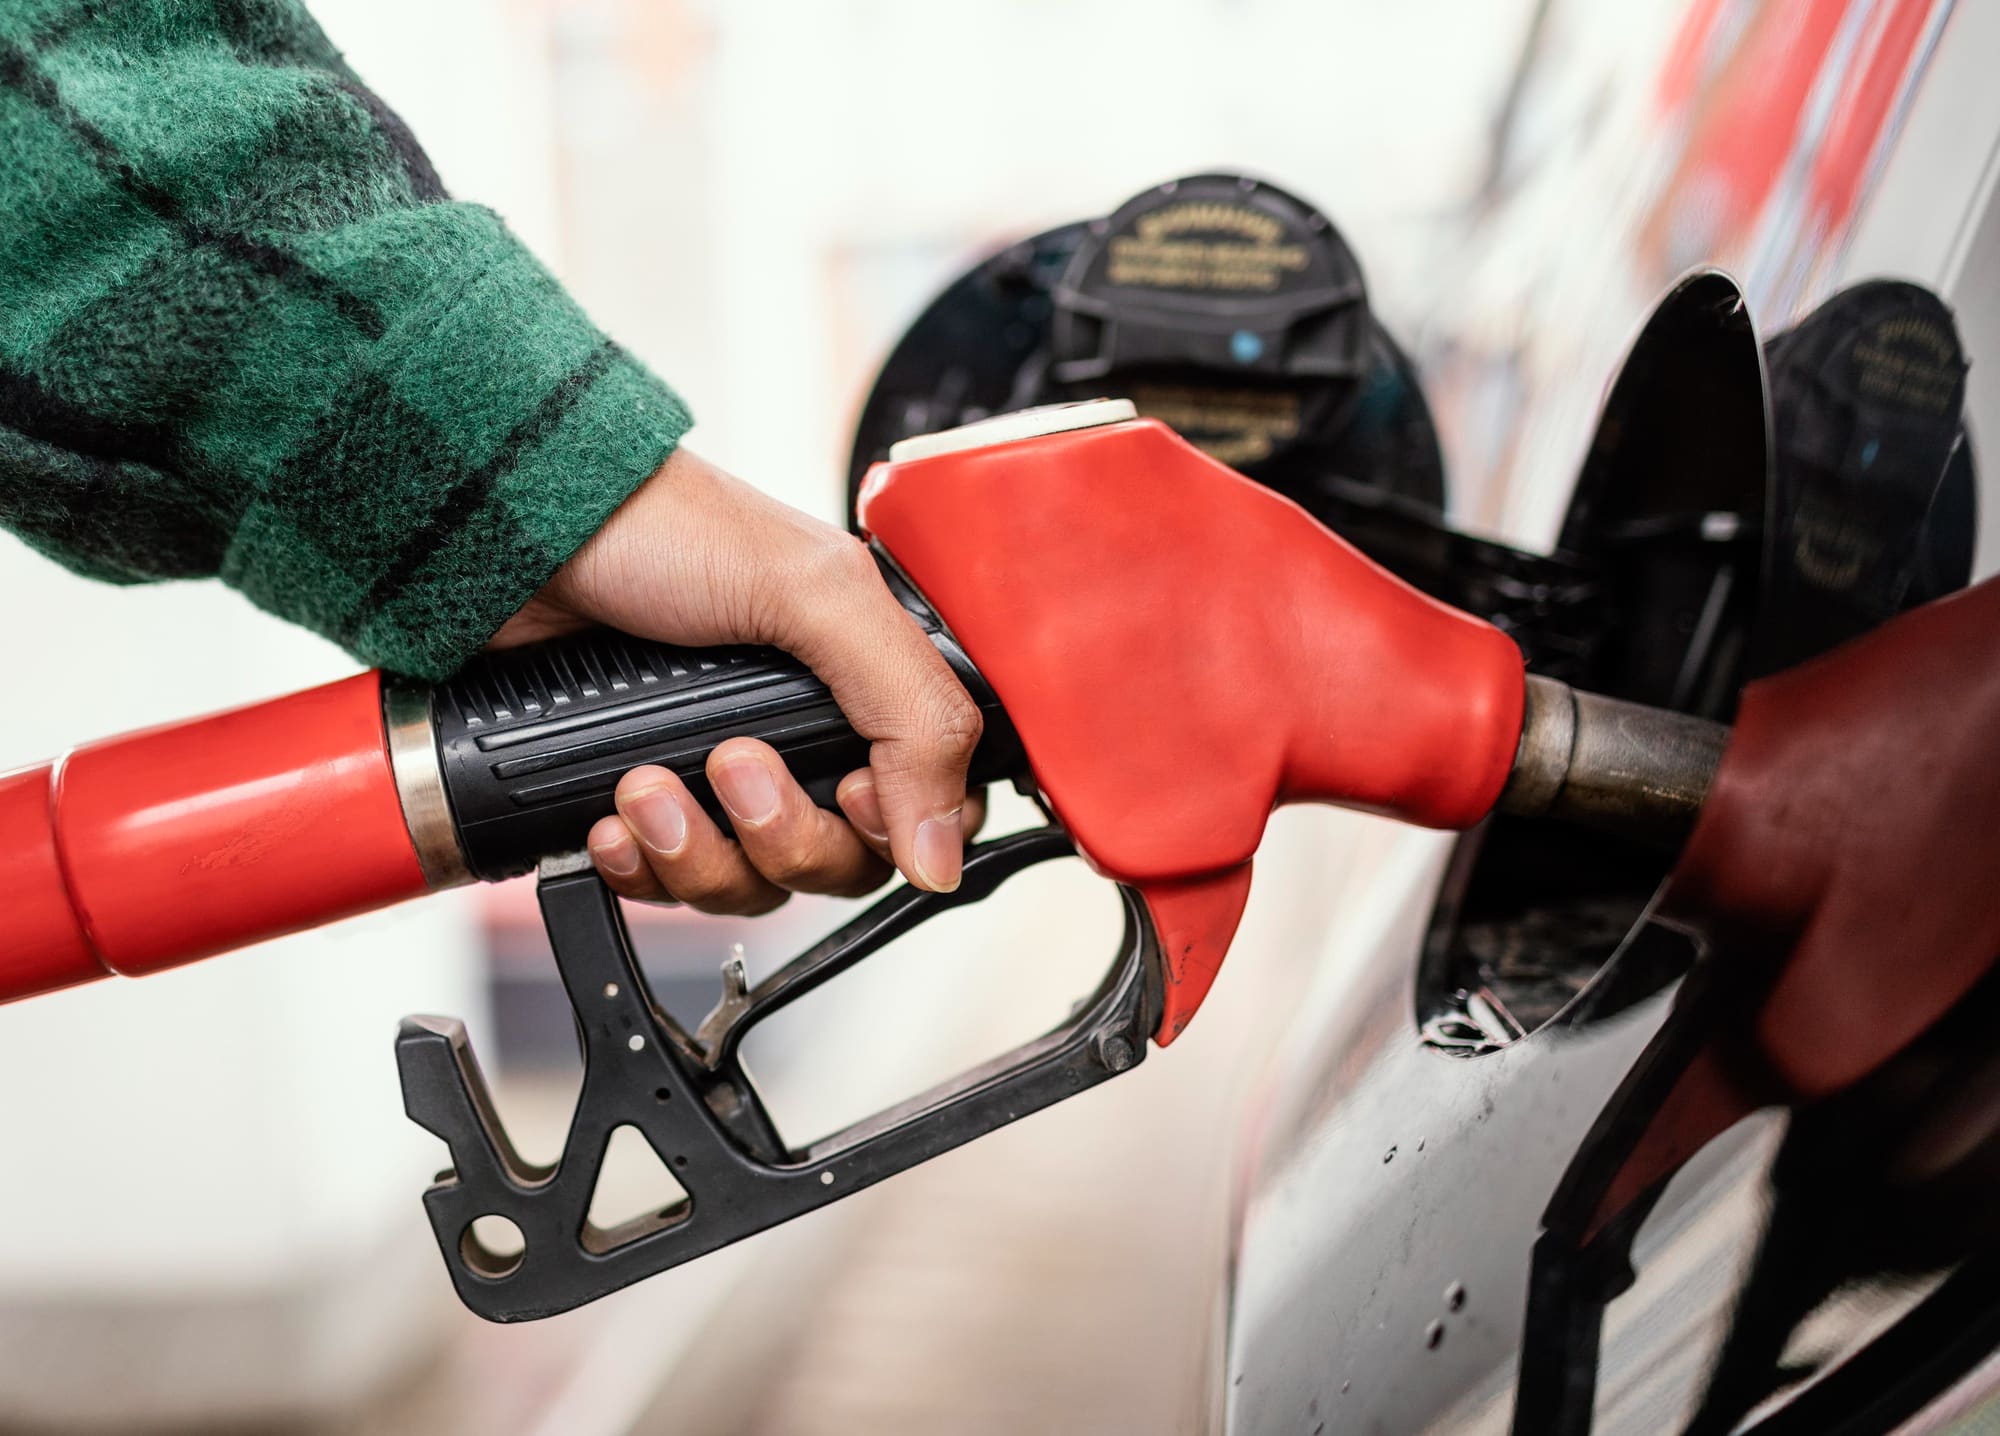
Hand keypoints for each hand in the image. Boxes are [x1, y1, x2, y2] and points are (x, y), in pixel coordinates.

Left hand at [491, 448, 985, 912]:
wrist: (517, 534)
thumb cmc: (664, 526)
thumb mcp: (817, 595)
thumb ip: (911, 715)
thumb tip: (943, 853)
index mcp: (865, 678)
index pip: (928, 803)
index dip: (893, 827)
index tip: (846, 792)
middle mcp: (803, 734)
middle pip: (839, 863)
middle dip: (779, 836)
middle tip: (729, 765)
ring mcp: (721, 773)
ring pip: (752, 885)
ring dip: (697, 853)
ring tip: (642, 785)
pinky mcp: (647, 800)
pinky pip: (667, 885)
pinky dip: (639, 866)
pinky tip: (608, 822)